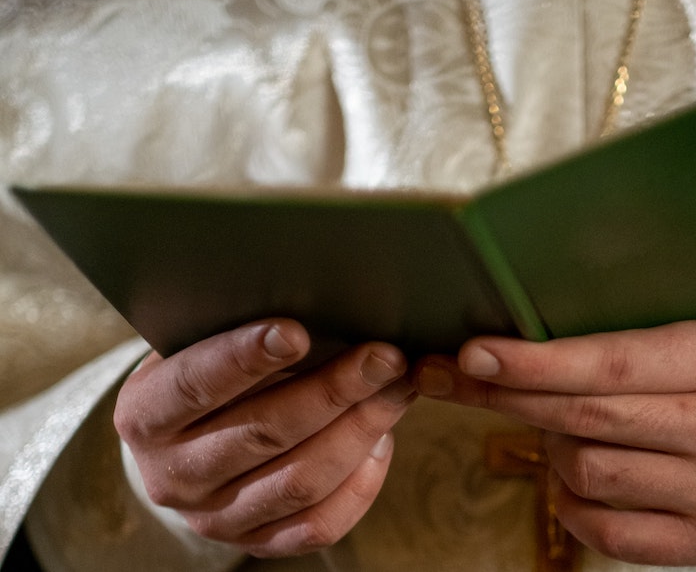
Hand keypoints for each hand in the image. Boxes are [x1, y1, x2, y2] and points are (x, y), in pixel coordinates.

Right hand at [114, 319, 414, 556]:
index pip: (194, 385)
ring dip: (360, 431)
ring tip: (398, 390)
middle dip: (333, 391)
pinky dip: (361, 483)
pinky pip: (318, 525)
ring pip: (299, 481)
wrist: (186, 446)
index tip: (297, 331)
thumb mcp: (199, 343)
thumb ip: (240, 328)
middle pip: (263, 433)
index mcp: (145, 415)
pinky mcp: (256, 543)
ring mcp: (214, 517)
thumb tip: (323, 303)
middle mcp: (173, 475)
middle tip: (384, 357)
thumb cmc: (208, 373)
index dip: (244, 358)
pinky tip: (383, 440)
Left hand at [417, 318, 695, 567]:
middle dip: (512, 398)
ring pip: (589, 475)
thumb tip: (528, 348)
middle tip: (462, 379)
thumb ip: (634, 344)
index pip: (610, 363)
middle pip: (588, 421)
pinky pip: (607, 534)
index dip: (534, 362)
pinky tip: (575, 480)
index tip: (475, 354)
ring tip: (562, 433)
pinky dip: (573, 504)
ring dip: (553, 451)